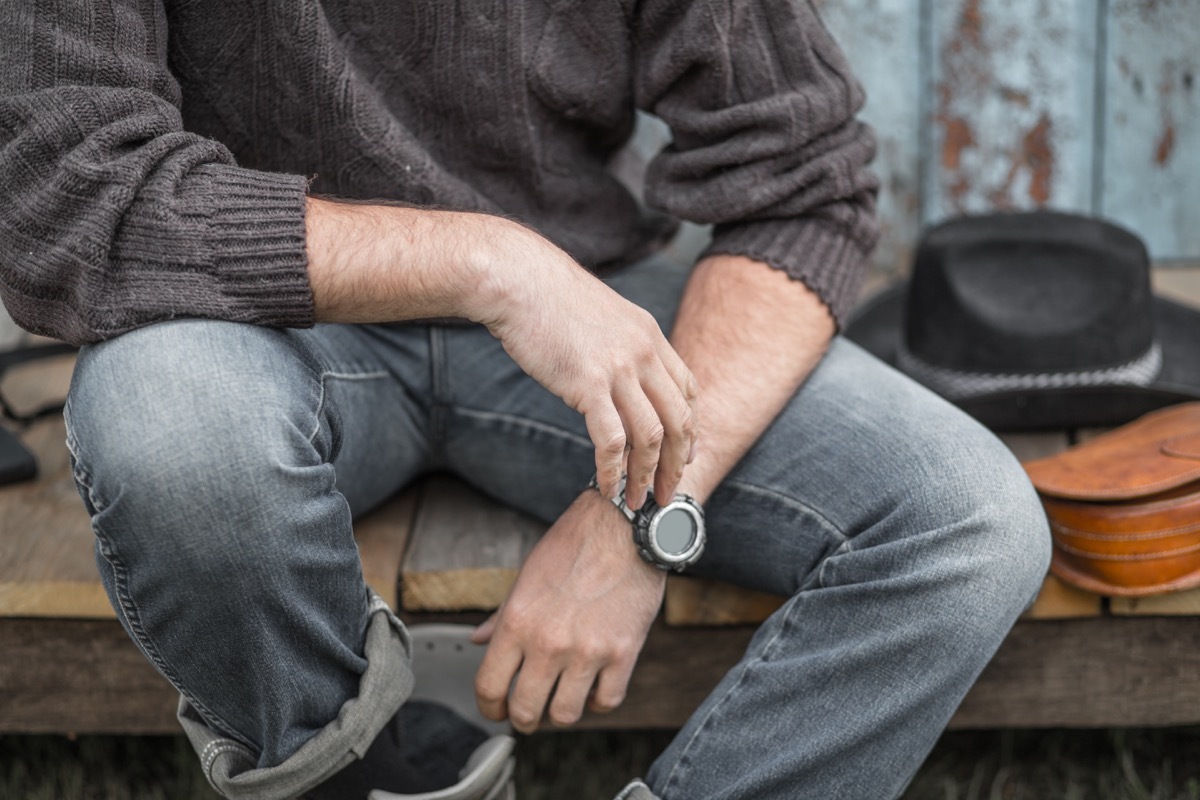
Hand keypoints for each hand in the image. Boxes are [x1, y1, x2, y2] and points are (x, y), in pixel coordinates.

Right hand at [471, 220, 697, 508]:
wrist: (518, 280)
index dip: (689, 428)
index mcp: (650, 335)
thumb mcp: (602, 317)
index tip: (683, 455)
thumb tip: (617, 378)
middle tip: (666, 493)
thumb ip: (619, 347)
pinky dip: (613, 471)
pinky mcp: (588, 384)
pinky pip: (612, 441)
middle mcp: (644, 352)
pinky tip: (607, 487)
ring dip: (646, 476)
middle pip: (679, 420)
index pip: (687, 390)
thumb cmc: (548, 299)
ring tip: (637, 502)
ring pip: (650, 436)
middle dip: (676, 464)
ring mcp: (619, 369)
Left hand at [471, 491, 665, 732]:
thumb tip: (478, 640)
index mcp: (518, 621)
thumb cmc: (574, 545)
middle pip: (525, 711)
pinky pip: (607, 701)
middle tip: (528, 712)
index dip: (488, 708)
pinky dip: (598, 702)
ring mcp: (587, 651)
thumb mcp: (528, 576)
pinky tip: (593, 687)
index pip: (489, 687)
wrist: (624, 527)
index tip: (496, 710)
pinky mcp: (623, 653)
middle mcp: (549, 642)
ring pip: (566, 714)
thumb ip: (502, 615)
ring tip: (562, 698)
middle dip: (523, 718)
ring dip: (560, 712)